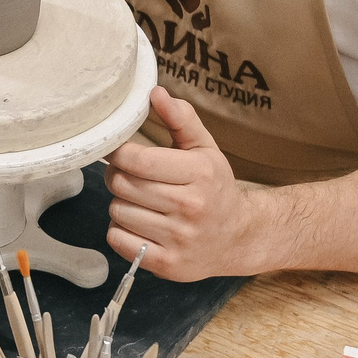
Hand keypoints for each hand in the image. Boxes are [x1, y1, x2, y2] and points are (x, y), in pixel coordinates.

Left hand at [103, 91, 269, 280]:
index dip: (119, 153)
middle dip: (118, 177)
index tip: (119, 152)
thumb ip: (181, 118)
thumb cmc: (214, 187)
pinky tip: (140, 224)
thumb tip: (155, 93)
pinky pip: (118, 240)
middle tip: (128, 177)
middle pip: (122, 186)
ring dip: (121, 204)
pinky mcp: (168, 264)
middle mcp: (190, 207)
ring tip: (140, 202)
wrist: (239, 237)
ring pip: (118, 212)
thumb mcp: (204, 148)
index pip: (138, 160)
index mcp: (199, 173)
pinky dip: (120, 231)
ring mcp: (180, 239)